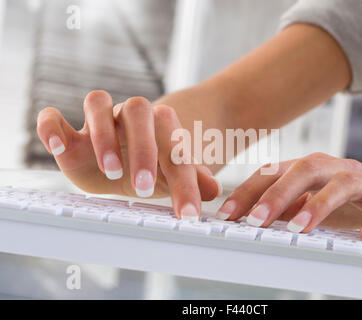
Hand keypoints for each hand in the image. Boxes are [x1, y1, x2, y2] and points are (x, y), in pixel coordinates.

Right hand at [36, 90, 220, 219]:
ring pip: (97, 103)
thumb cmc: (153, 170)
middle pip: (137, 109)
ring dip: (103, 135)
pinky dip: (51, 127)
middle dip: (142, 148)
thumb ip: (192, 180)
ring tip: (111, 172)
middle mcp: (129, 118)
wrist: (125, 164)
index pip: (175, 146)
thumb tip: (214, 189)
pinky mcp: (71, 135)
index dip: (184, 181)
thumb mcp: (171, 178)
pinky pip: (53, 118)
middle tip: (145, 188)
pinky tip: (57, 147)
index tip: (188, 213)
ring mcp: (99, 122)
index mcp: (160, 127)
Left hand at [216, 153, 361, 240]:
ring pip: (341, 185)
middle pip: (303, 171)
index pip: (275, 173)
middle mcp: (336, 169)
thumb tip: (250, 218)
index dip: (249, 191)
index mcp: (313, 168)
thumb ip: (287, 204)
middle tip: (254, 221)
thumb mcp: (314, 198)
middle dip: (276, 195)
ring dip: (318, 205)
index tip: (227, 214)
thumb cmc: (355, 198)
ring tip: (297, 228)